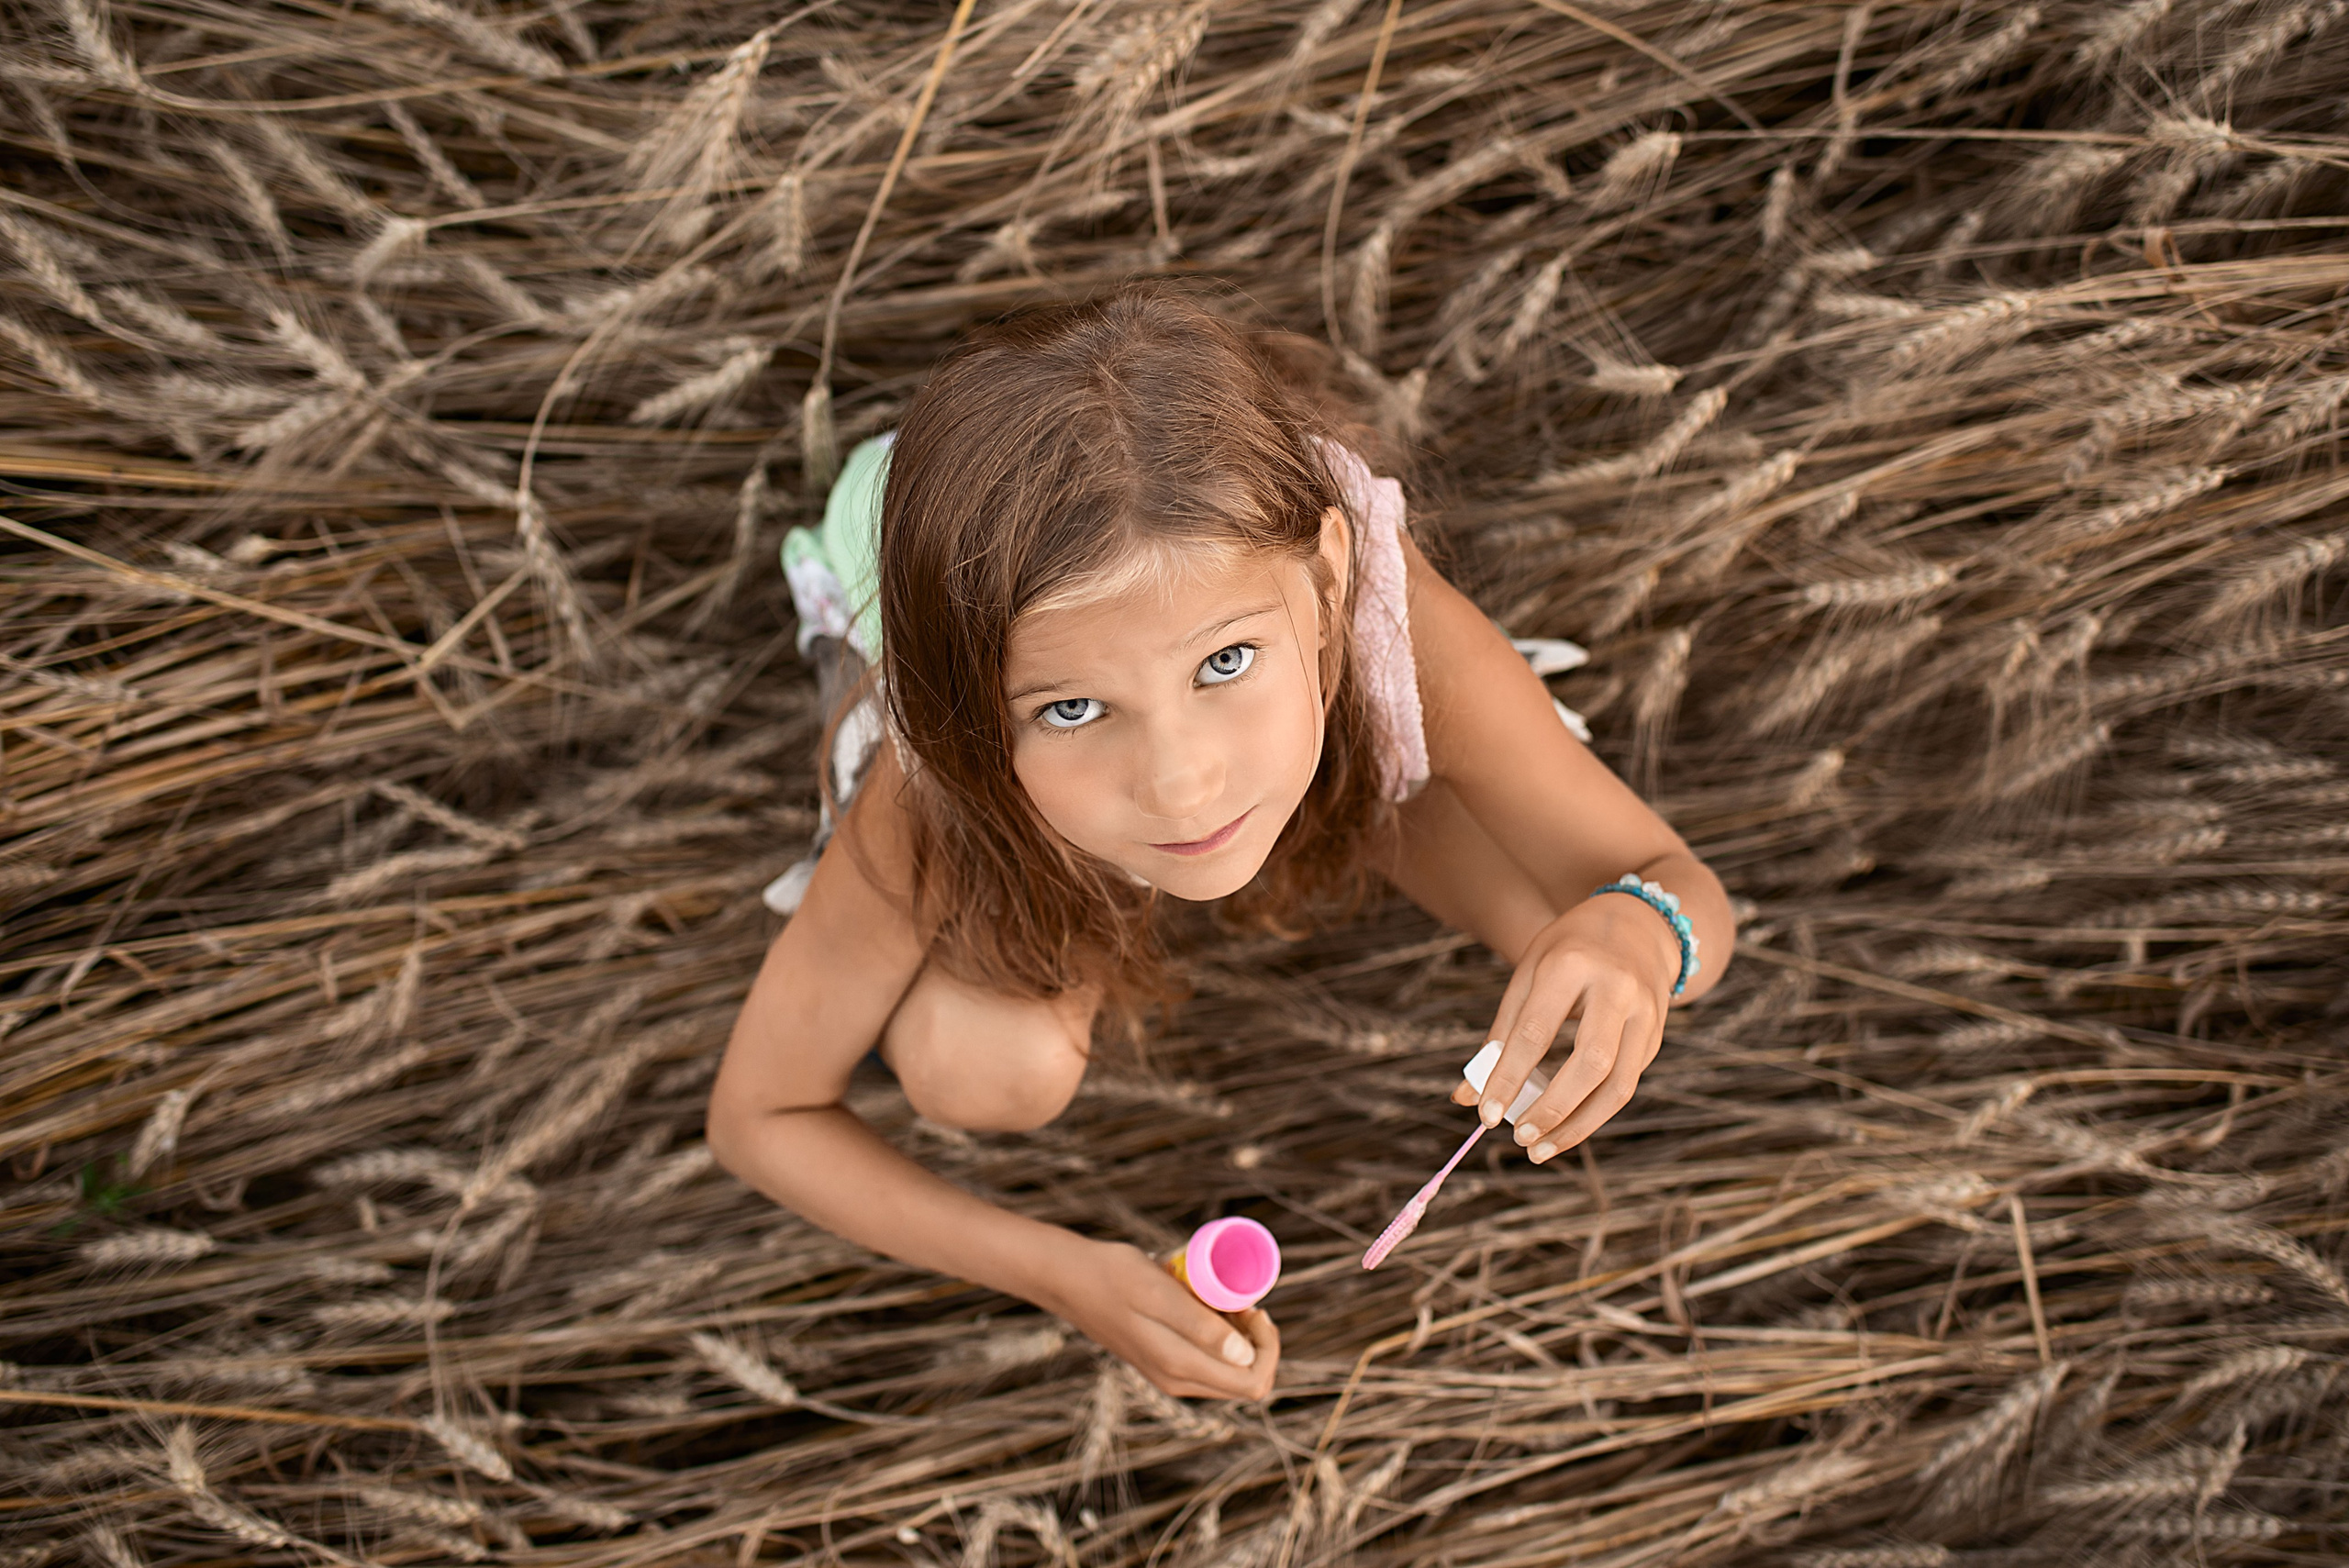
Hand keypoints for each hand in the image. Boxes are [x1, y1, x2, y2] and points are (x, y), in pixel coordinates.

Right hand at [1041, 1238, 1279, 1399]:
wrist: (1069, 1279)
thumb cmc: (1113, 1276)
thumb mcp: (1160, 1293)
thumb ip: (1200, 1326)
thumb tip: (1244, 1356)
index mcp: (1180, 1367)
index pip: (1253, 1381)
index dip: (1267, 1346)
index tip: (1252, 1307)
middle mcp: (1178, 1381)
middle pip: (1246, 1382)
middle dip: (1258, 1343)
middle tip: (1243, 1302)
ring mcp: (1170, 1376)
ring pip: (1230, 1374)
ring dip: (1240, 1339)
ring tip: (1223, 1300)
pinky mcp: (1163, 1363)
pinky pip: (1209, 1362)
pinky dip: (1221, 1337)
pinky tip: (1207, 1306)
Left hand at [1450, 892, 1678, 1163]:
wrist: (1638, 925)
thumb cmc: (1569, 951)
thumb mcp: (1528, 973)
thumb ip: (1500, 1034)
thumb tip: (1467, 1096)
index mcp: (1572, 965)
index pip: (1536, 1032)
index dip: (1508, 1078)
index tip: (1487, 1116)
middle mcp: (1616, 989)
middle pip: (1590, 1063)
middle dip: (1552, 1109)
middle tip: (1520, 1139)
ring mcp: (1646, 1013)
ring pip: (1619, 1085)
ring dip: (1579, 1126)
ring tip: (1541, 1149)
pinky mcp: (1656, 1035)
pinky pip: (1627, 1083)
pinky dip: (1594, 1113)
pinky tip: (1566, 1127)